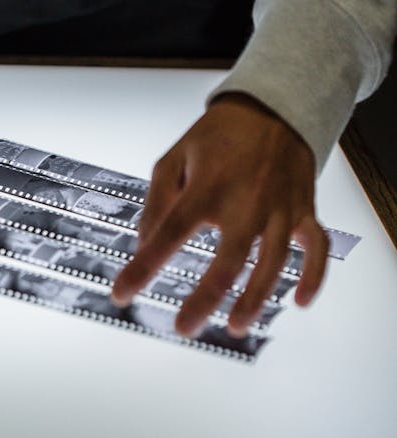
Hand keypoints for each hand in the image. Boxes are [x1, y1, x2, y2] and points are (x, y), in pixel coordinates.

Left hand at [111, 93, 328, 336]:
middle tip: (184, 328)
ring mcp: (279, 208)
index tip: (121, 294)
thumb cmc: (217, 137)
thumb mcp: (174, 158)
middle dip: (205, 299)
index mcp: (206, 187)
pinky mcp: (304, 210)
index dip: (143, 267)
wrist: (273, 108)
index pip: (168, 234)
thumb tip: (144, 243)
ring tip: (236, 327)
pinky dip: (314, 275)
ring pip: (273, 262)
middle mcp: (245, 201)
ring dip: (255, 298)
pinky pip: (316, 247)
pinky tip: (300, 302)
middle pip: (227, 260)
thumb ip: (157, 201)